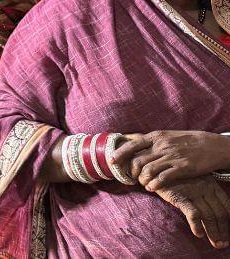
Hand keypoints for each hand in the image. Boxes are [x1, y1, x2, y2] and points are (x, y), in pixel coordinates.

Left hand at [112, 131, 229, 190]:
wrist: (212, 145)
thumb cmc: (188, 141)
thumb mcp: (168, 136)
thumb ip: (153, 141)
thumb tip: (133, 142)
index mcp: (157, 136)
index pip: (133, 144)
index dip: (120, 153)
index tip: (111, 161)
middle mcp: (162, 146)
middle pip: (138, 160)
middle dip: (132, 171)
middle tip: (132, 177)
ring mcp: (172, 157)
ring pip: (148, 170)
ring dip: (142, 179)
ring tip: (143, 184)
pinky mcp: (182, 168)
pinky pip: (163, 178)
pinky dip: (154, 184)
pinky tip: (152, 187)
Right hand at [152, 177, 229, 248]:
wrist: (152, 166)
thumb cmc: (173, 174)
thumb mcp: (193, 179)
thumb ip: (203, 191)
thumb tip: (212, 210)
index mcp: (211, 183)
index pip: (226, 205)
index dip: (228, 221)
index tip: (228, 232)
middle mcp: (205, 187)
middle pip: (219, 213)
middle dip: (222, 230)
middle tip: (222, 244)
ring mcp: (192, 191)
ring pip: (208, 216)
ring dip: (213, 232)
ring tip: (215, 244)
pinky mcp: (179, 196)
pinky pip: (192, 213)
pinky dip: (197, 225)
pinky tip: (199, 234)